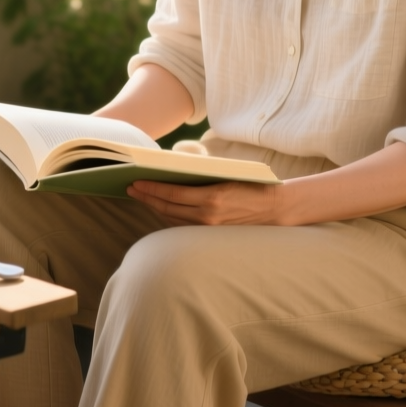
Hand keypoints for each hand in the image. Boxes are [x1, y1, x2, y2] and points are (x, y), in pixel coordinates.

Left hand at [126, 179, 294, 225]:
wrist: (274, 208)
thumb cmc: (250, 184)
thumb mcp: (225, 175)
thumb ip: (200, 177)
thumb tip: (171, 173)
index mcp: (211, 197)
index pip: (171, 194)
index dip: (151, 189)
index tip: (135, 182)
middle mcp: (208, 216)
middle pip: (167, 208)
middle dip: (147, 198)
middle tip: (131, 188)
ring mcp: (209, 227)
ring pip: (173, 219)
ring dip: (156, 207)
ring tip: (142, 196)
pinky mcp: (212, 233)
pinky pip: (183, 226)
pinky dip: (170, 216)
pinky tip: (161, 208)